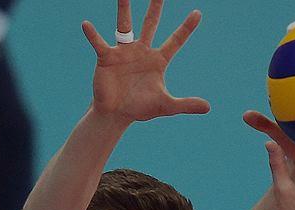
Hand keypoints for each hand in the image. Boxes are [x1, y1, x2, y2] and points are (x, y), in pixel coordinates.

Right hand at [81, 0, 208, 123]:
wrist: (116, 114)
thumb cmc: (141, 108)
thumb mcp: (166, 106)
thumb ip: (186, 104)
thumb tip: (208, 108)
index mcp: (158, 60)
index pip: (175, 41)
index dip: (186, 28)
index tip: (198, 13)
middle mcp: (141, 51)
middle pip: (150, 24)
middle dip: (155, 8)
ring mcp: (124, 52)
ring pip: (125, 26)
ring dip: (124, 10)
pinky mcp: (107, 58)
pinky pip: (99, 43)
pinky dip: (93, 34)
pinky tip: (87, 25)